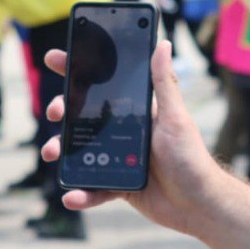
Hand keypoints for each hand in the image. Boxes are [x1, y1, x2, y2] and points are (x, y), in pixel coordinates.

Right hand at [41, 40, 224, 235]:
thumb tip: (163, 44)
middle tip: (55, 111)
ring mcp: (119, 159)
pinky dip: (82, 193)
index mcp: (136, 113)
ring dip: (62, 151)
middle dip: (63, 110)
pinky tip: (72, 196)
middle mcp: (124, 133)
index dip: (79, 72)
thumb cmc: (191, 157)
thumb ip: (164, 84)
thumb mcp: (175, 117)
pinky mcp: (119, 186)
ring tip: (51, 152)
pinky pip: (94, 188)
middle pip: (84, 116)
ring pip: (82, 152)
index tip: (55, 58)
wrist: (198, 203)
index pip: (104, 87)